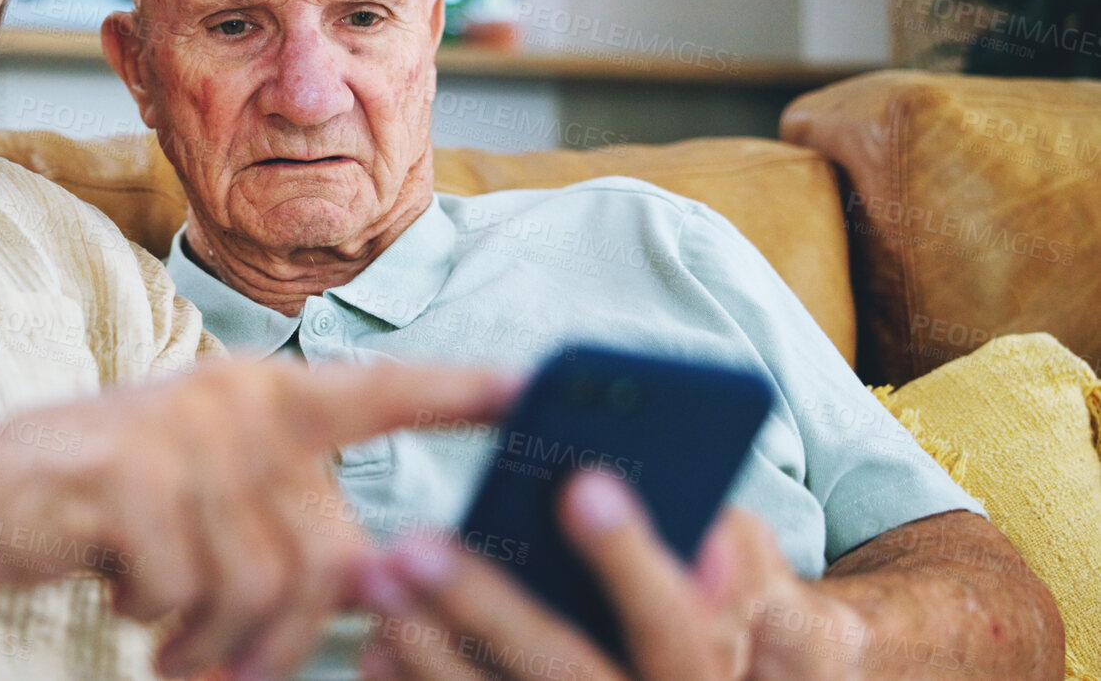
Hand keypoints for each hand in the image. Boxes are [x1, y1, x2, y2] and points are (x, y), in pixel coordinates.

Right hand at [0, 359, 518, 679]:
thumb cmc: (101, 510)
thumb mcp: (205, 507)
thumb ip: (288, 528)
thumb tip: (384, 584)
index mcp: (265, 396)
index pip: (381, 391)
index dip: (458, 395)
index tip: (532, 387)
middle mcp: (237, 399)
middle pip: (330, 553)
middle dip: (285, 640)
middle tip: (219, 669)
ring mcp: (185, 430)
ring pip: (262, 585)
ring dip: (215, 643)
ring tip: (167, 643)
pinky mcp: (132, 476)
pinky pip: (189, 594)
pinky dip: (156, 622)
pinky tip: (118, 594)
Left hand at [353, 472, 864, 679]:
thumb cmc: (724, 646)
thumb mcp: (770, 619)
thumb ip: (738, 571)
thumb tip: (705, 533)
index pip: (678, 629)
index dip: (633, 561)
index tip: (584, 485)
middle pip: (567, 672)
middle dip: (486, 607)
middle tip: (418, 543)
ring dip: (431, 650)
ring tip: (380, 583)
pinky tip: (378, 653)